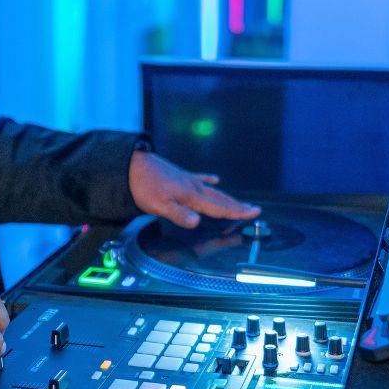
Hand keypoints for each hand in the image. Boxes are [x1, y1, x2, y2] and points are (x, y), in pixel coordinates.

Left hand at [128, 151, 259, 227]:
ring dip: (228, 197)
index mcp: (192, 196)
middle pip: (221, 199)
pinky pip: (200, 178)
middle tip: (254, 210)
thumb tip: (197, 222)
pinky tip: (215, 179)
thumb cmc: (145, 188)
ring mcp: (188, 180)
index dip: (236, 212)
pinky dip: (209, 180)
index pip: (219, 207)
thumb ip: (179, 215)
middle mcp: (194, 187)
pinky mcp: (181, 175)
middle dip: (238, 206)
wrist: (134, 166)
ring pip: (213, 190)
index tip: (254, 213)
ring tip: (240, 202)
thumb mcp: (160, 206)